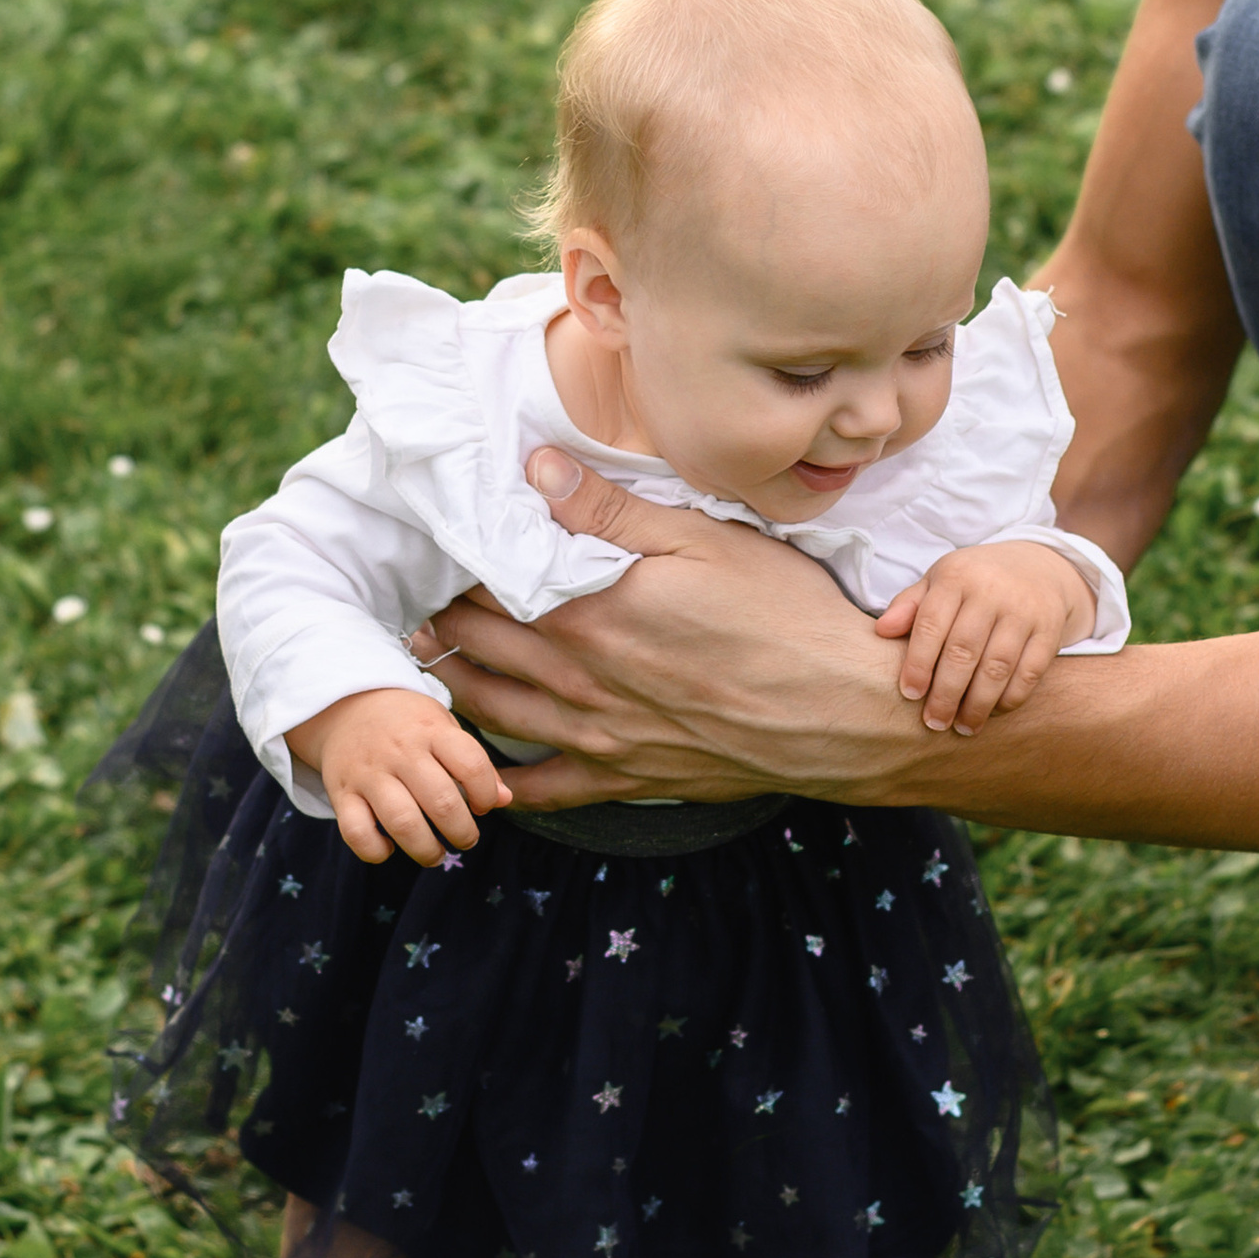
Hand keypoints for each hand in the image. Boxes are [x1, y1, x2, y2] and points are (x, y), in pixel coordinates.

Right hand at [286, 686, 509, 867]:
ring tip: (435, 854)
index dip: (486, 794)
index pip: (471, 765)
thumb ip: (476, 763)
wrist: (345, 705)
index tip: (482, 805)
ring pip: (402, 823)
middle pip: (441, 802)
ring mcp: (368, 773)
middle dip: (462, 832)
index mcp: (432, 731)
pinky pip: (356, 833)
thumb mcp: (445, 727)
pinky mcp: (341, 793)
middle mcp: (401, 752)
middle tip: (465, 839)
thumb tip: (504, 800)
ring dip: (425, 850)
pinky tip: (388, 847)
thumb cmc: (407, 723)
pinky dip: (375, 851)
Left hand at [403, 448, 901, 807]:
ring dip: (452, 682)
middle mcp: (581, 679)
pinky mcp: (627, 778)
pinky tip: (482, 769)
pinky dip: (502, 780)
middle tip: (418, 596)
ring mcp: (600, 735)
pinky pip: (543, 788)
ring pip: (495, 711)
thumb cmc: (783, 615)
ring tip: (428, 657)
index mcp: (593, 613)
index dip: (461, 562)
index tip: (442, 543)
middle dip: (444, 618)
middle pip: (482, 645)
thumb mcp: (703, 539)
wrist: (841, 713)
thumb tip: (534, 469)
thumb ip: (611, 509)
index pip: (495, 584)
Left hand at [872, 541, 1094, 731]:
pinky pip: (1029, 673)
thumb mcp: (939, 581)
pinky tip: (993, 713)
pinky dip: (1010, 698)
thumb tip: (881, 630)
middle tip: (934, 723)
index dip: (918, 664)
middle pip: (964, 651)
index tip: (909, 695)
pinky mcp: (1049, 630)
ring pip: (997, 667)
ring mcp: (1024, 610)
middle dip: (946, 693)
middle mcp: (992, 591)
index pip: (931, 625)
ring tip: (963, 728)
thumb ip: (909, 606)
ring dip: (978, 704)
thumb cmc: (974, 581)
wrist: (1037, 565)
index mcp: (957, 577)